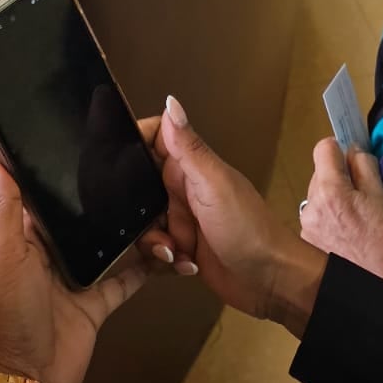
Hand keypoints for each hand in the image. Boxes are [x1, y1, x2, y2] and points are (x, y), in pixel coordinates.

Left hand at [0, 152, 148, 382]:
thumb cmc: (10, 313)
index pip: (45, 191)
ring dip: (132, 226)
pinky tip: (172, 249)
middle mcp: (52, 250)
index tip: (94, 131)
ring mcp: (78, 274)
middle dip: (107, 192)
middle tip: (143, 160)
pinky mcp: (98, 299)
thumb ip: (4, 207)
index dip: (64, 164)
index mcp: (24, 234)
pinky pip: (128, 276)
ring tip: (163, 197)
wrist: (31, 378)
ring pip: (110, 240)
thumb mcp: (6, 255)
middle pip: (83, 213)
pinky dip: (149, 265)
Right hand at [148, 96, 326, 334]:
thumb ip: (189, 148)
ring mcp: (183, 218)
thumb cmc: (250, 229)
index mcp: (192, 167)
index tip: (111, 159)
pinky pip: (156, 249)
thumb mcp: (214, 185)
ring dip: (153, 241)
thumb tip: (171, 102)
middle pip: (138, 187)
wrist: (270, 280)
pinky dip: (164, 259)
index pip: (154, 140)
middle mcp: (184, 189)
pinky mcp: (183, 246)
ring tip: (173, 250)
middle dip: (133, 208)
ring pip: (143, 222)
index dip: (132, 145)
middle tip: (151, 222)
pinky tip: (183, 263)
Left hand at [299, 139, 382, 293]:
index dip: (341, 150)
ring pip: (318, 196)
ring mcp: (307, 229)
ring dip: (334, 200)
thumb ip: (364, 166)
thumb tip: (353, 148)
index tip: (354, 161)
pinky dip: (330, 220)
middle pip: (320, 173)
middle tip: (363, 195)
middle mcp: (311, 208)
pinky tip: (348, 235)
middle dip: (339, 178)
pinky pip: (317, 218)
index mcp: (330, 191)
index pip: (323, 148)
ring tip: (357, 219)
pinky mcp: (309, 245)